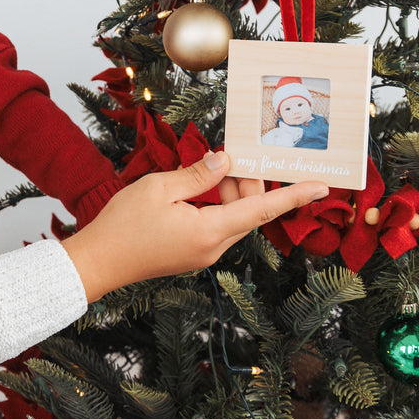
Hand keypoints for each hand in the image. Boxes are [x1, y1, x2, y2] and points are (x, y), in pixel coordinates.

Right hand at [61, 151, 327, 302]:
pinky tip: (196, 187)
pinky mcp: (191, 254)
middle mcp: (213, 248)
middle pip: (247, 211)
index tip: (322, 186)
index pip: (262, 210)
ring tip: (207, 168)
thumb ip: (198, 174)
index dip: (293, 196)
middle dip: (247, 182)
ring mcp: (202, 254)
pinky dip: (214, 204)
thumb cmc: (122, 226)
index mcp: (210, 232)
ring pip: (232, 218)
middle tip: (232, 155)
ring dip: (227, 192)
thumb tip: (226, 161)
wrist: (96, 263)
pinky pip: (215, 225)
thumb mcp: (159, 188)